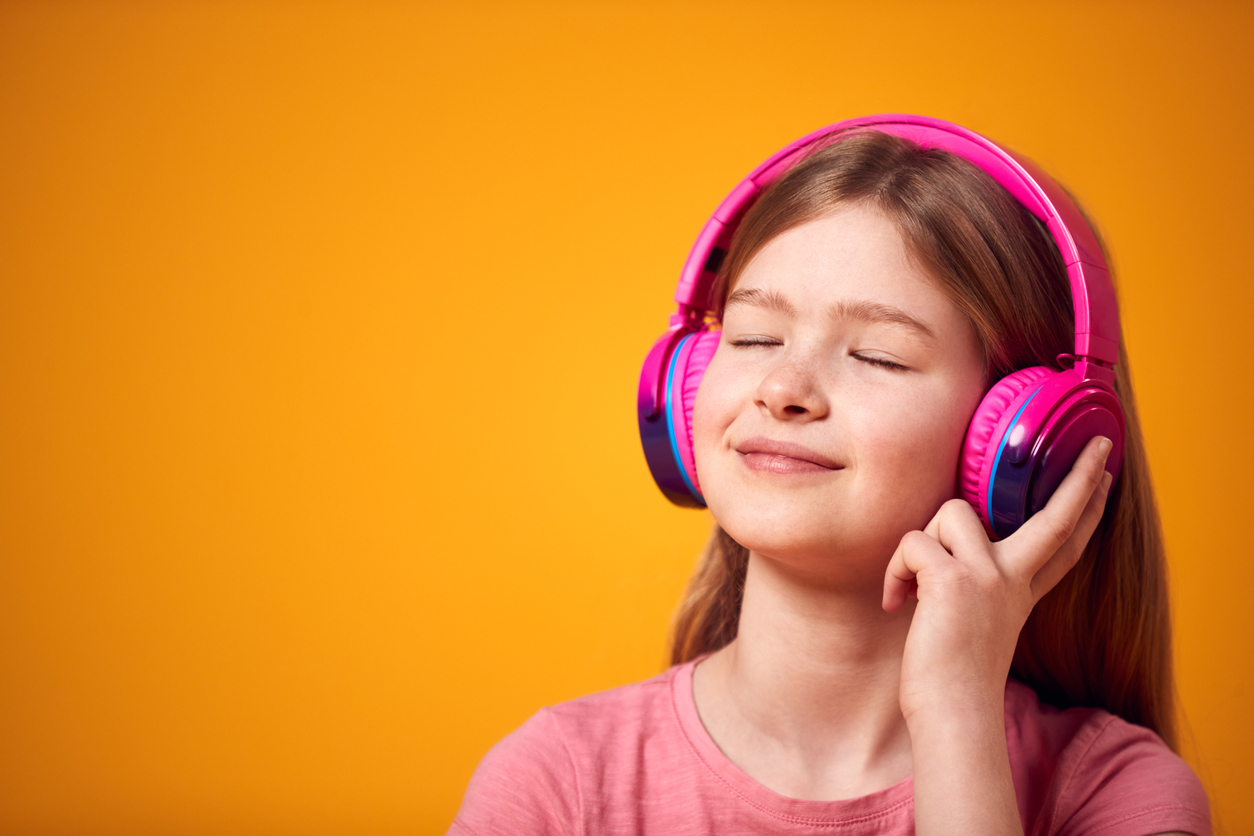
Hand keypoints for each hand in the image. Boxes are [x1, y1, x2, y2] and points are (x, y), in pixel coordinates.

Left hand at [882, 436, 1113, 723]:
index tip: (1106, 475)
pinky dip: (894, 571)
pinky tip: (894, 603)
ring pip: (951, 511)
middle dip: (1080, 480)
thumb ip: (974, 586)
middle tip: (1099, 448)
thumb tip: (938, 549)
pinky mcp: (954, 579)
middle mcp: (1012, 579)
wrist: (951, 712)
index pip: (1062, 542)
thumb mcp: (973, 623)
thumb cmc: (949, 676)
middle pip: (1055, 519)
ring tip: (910, 587)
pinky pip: (913, 542)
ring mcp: (988, 577)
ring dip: (919, 544)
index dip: (1085, 509)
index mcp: (1020, 591)